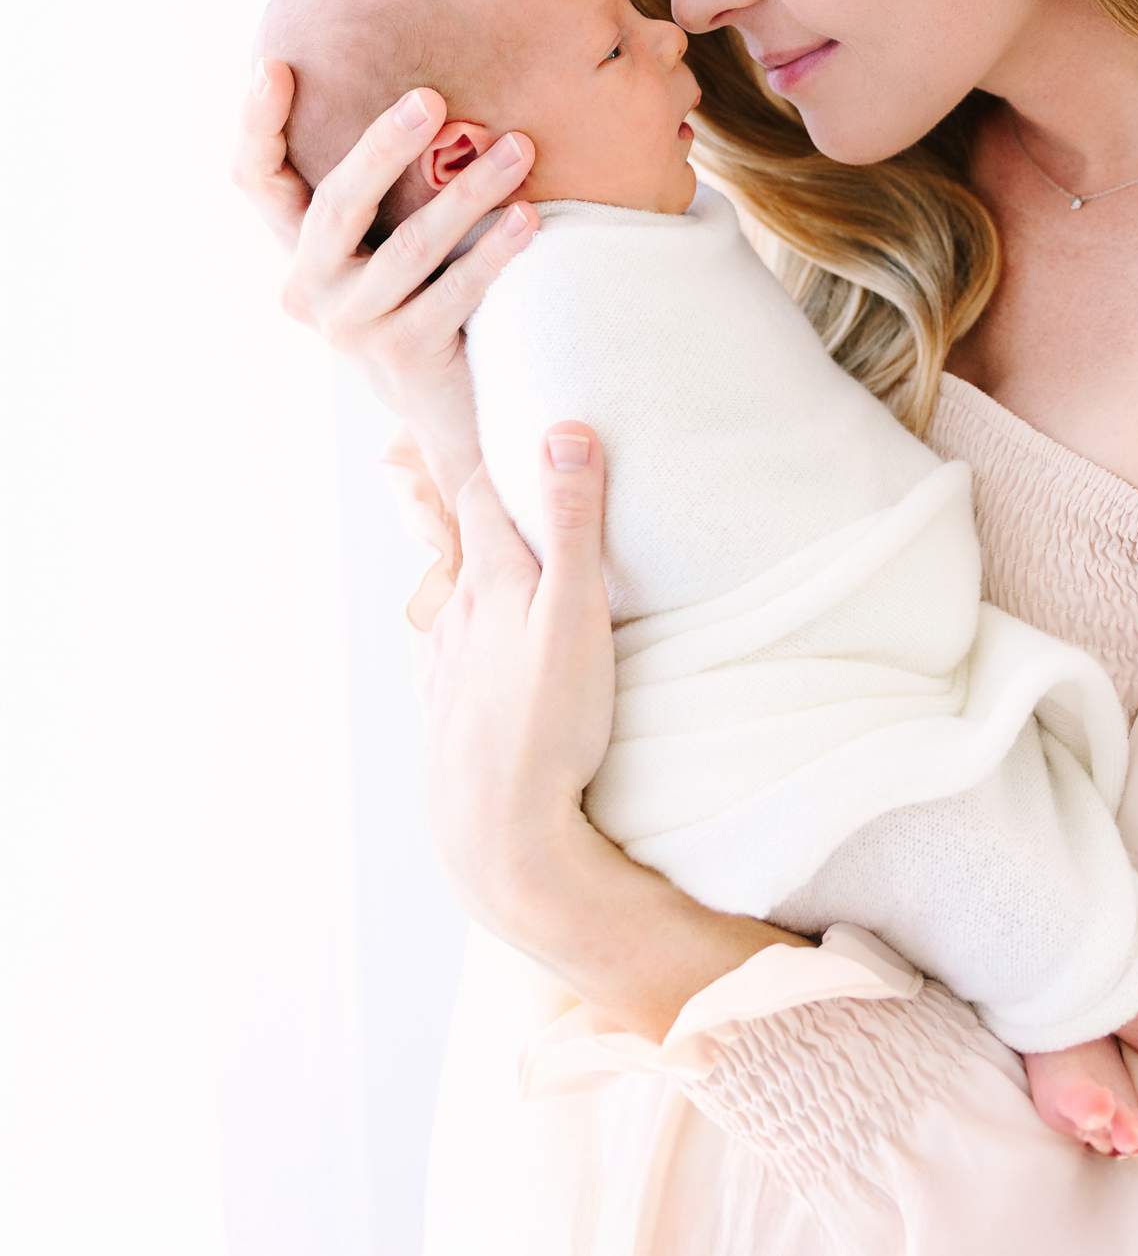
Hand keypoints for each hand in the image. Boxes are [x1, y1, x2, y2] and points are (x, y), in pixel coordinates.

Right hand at [232, 58, 536, 489]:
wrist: (450, 411)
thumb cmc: (425, 298)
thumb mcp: (389, 240)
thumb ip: (384, 185)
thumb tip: (426, 92)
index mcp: (298, 249)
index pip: (255, 179)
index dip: (256, 124)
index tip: (271, 66)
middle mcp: (308, 289)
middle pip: (336, 204)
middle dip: (383, 146)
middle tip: (431, 99)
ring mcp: (352, 327)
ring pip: (410, 247)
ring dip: (469, 192)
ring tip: (520, 149)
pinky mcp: (401, 356)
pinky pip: (454, 292)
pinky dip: (494, 251)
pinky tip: (528, 218)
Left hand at [408, 423, 617, 954]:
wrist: (497, 837)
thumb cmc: (546, 726)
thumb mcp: (575, 615)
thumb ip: (572, 524)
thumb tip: (565, 430)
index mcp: (486, 581)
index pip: (482, 491)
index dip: (497, 452)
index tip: (504, 418)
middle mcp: (454, 615)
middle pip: (462, 541)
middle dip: (474, 503)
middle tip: (474, 469)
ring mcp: (445, 666)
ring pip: (453, 597)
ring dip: (470, 568)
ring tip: (486, 553)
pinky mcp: (448, 712)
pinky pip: (452, 652)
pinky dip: (465, 630)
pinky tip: (476, 647)